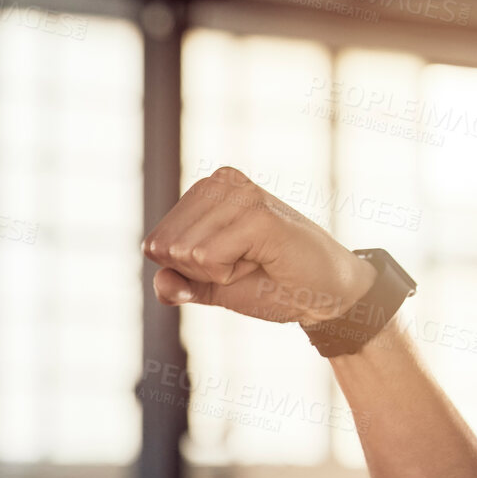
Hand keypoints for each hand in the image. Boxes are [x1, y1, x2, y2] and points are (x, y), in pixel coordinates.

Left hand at [141, 166, 374, 323]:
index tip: (227, 262)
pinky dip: (229, 274)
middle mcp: (221, 182)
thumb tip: (160, 282)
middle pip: (166, 246)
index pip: (155, 242)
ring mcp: (241, 194)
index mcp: (205, 190)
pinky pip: (206, 257)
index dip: (186, 269)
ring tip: (255, 260)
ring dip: (218, 272)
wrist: (321, 295)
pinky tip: (262, 261)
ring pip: (186, 251)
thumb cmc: (268, 284)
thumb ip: (177, 283)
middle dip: (199, 271)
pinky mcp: (258, 214)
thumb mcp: (210, 286)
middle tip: (244, 263)